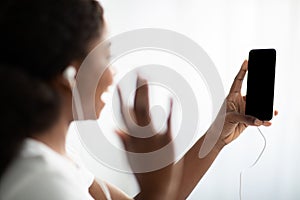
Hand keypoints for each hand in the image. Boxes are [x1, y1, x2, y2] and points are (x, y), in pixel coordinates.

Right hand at [116, 77, 178, 199]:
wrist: (157, 191)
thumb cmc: (144, 173)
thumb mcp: (130, 156)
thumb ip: (122, 140)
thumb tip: (113, 127)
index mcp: (130, 138)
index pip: (121, 114)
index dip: (119, 98)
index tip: (117, 84)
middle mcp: (138, 136)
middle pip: (134, 108)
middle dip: (136, 89)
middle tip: (139, 73)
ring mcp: (152, 137)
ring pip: (145, 110)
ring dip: (144, 93)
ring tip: (145, 78)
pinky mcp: (167, 141)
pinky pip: (168, 121)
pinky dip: (169, 108)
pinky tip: (171, 96)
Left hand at [215, 60, 277, 147]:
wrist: (219, 137)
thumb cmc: (219, 125)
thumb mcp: (231, 118)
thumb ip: (245, 118)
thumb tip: (258, 120)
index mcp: (232, 97)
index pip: (238, 81)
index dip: (242, 71)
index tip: (246, 61)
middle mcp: (239, 102)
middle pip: (252, 93)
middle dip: (260, 90)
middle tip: (268, 87)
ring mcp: (244, 110)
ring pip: (257, 106)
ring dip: (264, 108)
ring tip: (271, 111)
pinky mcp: (248, 119)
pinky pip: (258, 118)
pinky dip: (264, 120)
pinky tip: (268, 122)